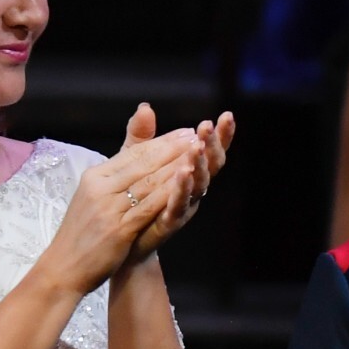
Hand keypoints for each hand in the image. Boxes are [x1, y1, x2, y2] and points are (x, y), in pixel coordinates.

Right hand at [36, 128, 201, 295]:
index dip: (161, 141)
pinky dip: (169, 193)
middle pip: (143, 163)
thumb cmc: (82, 234)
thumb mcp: (93, 198)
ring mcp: (109, 208)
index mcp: (95, 177)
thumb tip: (131, 158)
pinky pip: (149, 206)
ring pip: (149, 181)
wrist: (64, 268)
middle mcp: (100, 187)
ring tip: (198, 153)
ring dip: (176, 165)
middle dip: (173, 148)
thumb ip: (116, 176)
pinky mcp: (119, 228)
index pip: (132, 153)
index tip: (184, 132)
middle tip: (198, 136)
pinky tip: (186, 184)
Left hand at [117, 104, 236, 261]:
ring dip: (199, 165)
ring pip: (198, 184)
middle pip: (211, 166)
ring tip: (198, 147)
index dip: (220, 136)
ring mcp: (184, 207)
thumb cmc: (135, 200)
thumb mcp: (135, 162)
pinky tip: (182, 173)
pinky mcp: (169, 222)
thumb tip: (146, 107)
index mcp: (189, 173)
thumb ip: (142, 138)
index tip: (226, 115)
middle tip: (209, 127)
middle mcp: (193, 190)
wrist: (121, 241)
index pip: (209, 151)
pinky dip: (182, 189)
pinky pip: (179, 204)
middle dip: (212, 145)